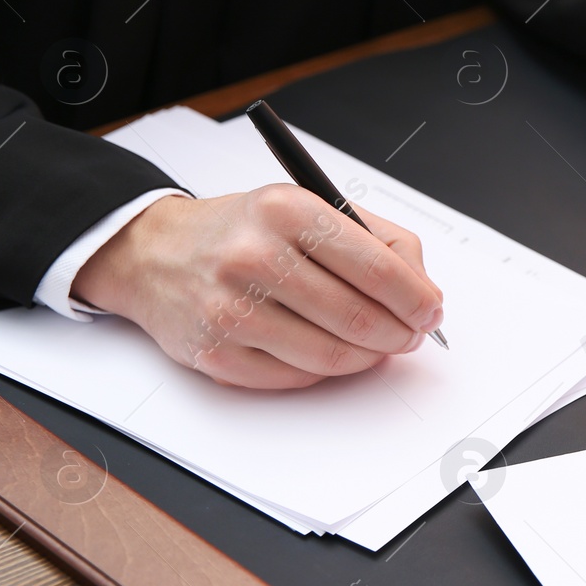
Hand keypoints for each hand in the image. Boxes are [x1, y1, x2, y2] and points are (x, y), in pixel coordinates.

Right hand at [73, 188, 443, 388]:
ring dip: (367, 358)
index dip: (417, 299)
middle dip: (398, 334)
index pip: (377, 267)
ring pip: (331, 356)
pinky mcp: (216, 353)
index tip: (430, 311)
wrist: (155, 252)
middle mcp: (255, 256)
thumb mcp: (308, 207)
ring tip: (375, 346)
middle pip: (358, 318)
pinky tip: (327, 351)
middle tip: (409, 335)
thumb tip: (423, 291)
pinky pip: (295, 378)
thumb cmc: (243, 231)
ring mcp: (230, 308)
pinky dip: (324, 371)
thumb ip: (376, 240)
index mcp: (287, 210)